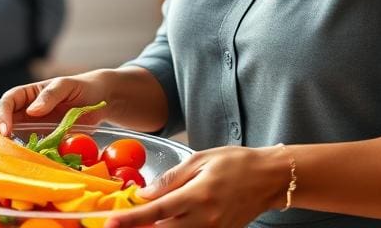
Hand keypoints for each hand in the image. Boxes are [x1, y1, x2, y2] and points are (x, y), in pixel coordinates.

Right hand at [0, 72, 112, 142]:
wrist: (96, 100)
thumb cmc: (81, 88)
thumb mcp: (67, 86)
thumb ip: (50, 95)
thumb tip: (32, 110)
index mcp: (27, 93)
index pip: (7, 102)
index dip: (2, 115)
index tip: (6, 131)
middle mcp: (21, 109)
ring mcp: (25, 126)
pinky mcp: (33, 141)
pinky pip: (15, 147)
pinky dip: (5, 153)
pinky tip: (1, 162)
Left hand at [105, 145, 289, 227]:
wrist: (269, 179)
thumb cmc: (236, 163)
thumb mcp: (201, 159)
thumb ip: (171, 179)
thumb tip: (145, 193)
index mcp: (197, 195)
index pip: (156, 211)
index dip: (131, 219)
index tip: (111, 222)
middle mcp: (204, 219)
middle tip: (119, 224)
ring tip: (140, 222)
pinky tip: (165, 222)